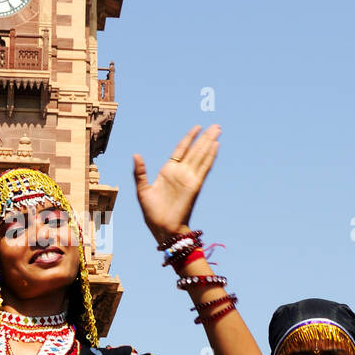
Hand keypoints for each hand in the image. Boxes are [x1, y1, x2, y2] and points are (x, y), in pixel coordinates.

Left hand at [132, 125, 220, 242]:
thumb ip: (140, 172)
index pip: (181, 150)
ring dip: (210, 143)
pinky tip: (216, 146)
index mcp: (168, 171)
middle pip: (195, 150)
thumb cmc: (152, 213)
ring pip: (201, 155)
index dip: (190, 138)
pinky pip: (204, 168)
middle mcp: (181, 172)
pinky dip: (210, 156)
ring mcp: (189, 178)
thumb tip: (136, 155)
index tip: (197, 127)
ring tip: (218, 130)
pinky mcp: (195, 185)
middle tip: (215, 126)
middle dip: (205, 137)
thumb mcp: (142, 190)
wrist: (163, 228)